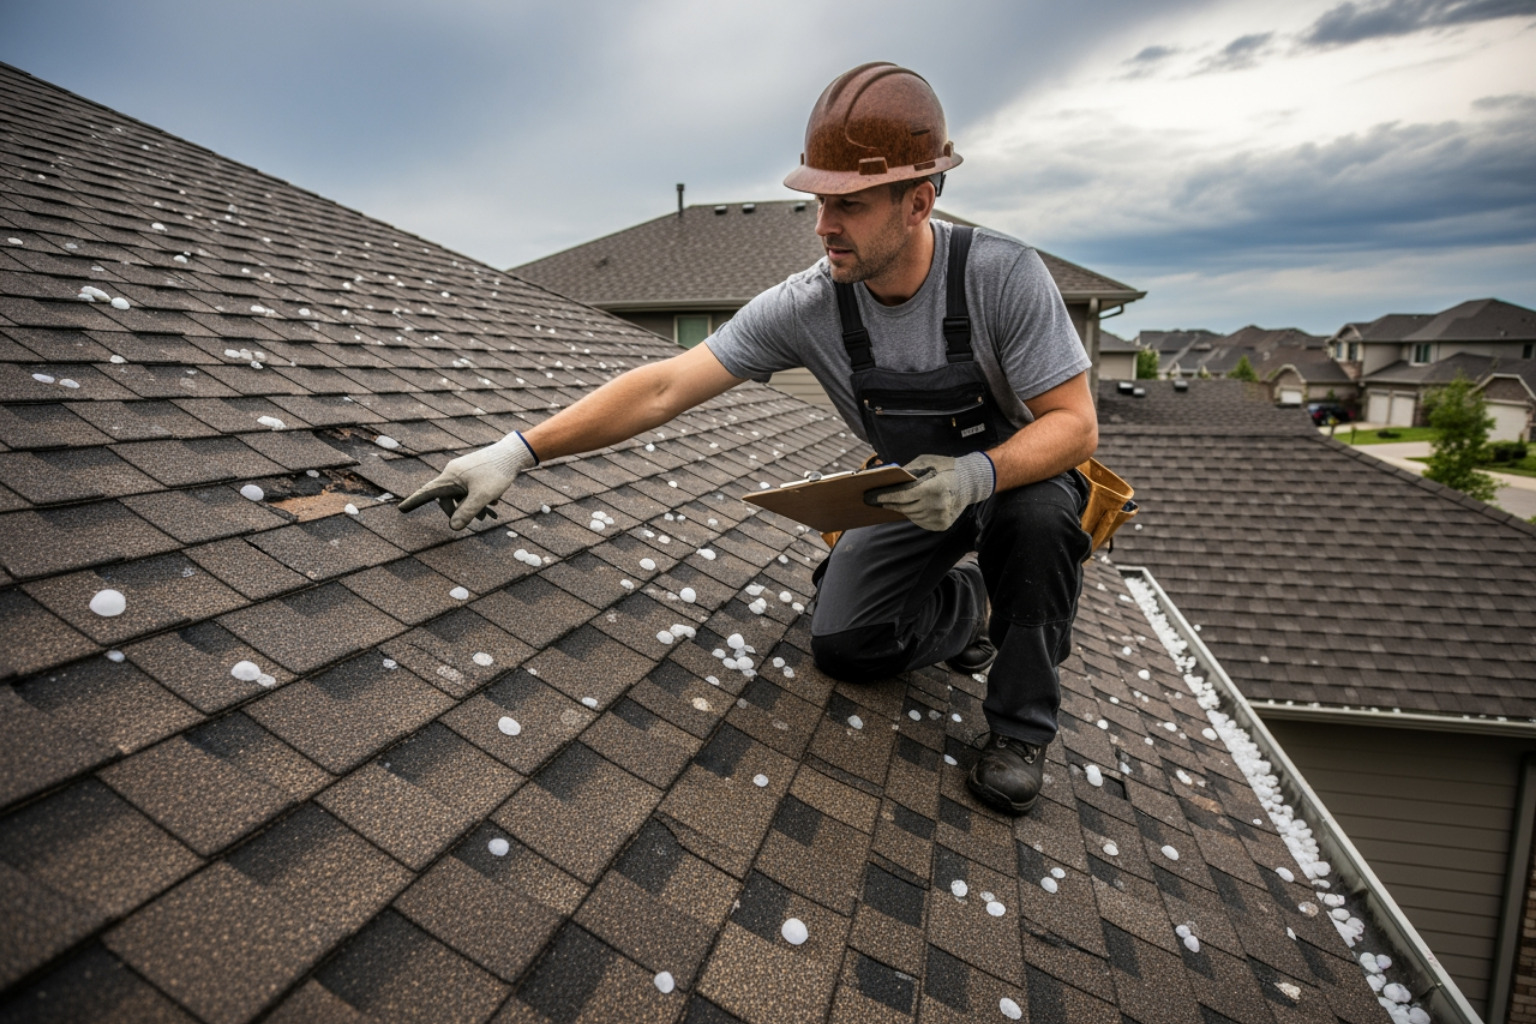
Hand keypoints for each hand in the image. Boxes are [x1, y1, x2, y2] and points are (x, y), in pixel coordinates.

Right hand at [397, 431, 537, 529]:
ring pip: (461, 496)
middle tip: (479, 520)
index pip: (427, 492)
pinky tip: (495, 503)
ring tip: (490, 515)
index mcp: (450, 477)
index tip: (401, 510)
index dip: (414, 502)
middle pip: (446, 498)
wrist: (513, 454)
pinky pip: (470, 490)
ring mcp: (463, 472)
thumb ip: (467, 512)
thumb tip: (453, 527)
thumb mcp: (482, 496)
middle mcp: (453, 473)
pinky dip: (479, 499)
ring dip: (472, 507)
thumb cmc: (497, 473)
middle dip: (459, 512)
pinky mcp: (473, 473)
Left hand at [865, 452, 994, 530]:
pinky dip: (912, 514)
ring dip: (900, 509)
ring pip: (910, 516)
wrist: (970, 481)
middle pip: (903, 507)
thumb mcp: (925, 463)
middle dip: (887, 503)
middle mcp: (937, 505)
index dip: (884, 496)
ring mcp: (940, 517)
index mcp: (933, 488)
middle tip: (872, 501)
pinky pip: (919, 521)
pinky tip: (908, 507)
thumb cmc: (945, 468)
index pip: (902, 496)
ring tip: (890, 503)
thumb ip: (906, 472)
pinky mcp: (942, 525)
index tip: (870, 496)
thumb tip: (884, 477)